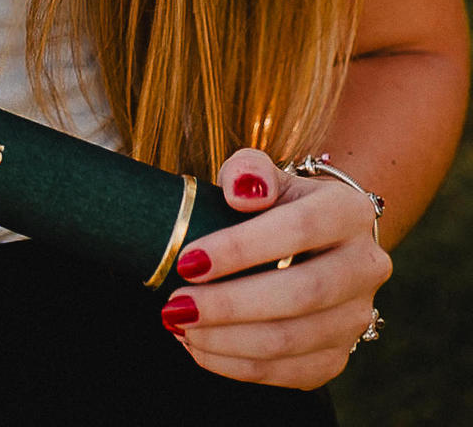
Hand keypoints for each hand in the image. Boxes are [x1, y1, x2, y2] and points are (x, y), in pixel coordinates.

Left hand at [160, 148, 390, 389]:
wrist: (318, 240)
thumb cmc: (278, 202)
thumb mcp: (264, 173)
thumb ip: (250, 170)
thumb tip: (240, 192)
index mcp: (350, 211)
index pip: (299, 229)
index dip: (241, 248)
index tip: (187, 261)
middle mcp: (365, 266)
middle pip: (301, 295)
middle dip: (230, 305)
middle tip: (176, 304)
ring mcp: (356, 316)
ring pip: (292, 341)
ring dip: (228, 341)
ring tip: (179, 326)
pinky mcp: (340, 355)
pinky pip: (288, 372)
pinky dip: (237, 365)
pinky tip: (199, 346)